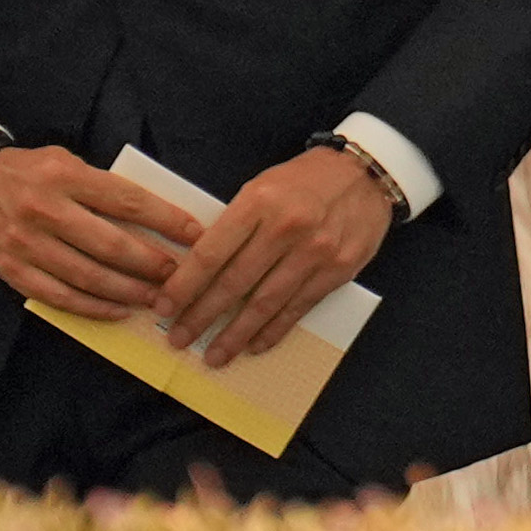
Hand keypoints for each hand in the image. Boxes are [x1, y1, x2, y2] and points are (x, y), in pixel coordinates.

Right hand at [0, 144, 202, 319]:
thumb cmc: (33, 172)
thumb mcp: (68, 162)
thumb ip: (101, 186)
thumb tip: (152, 217)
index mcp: (65, 175)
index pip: (126, 200)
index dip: (164, 219)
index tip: (194, 233)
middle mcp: (46, 209)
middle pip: (110, 244)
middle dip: (150, 263)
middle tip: (178, 275)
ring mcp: (27, 244)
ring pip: (88, 276)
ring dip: (128, 291)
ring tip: (155, 298)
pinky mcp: (13, 271)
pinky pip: (61, 297)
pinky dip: (94, 307)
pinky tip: (118, 311)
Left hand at [152, 147, 391, 367]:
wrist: (365, 174)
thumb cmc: (304, 179)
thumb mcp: (263, 186)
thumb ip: (236, 222)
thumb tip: (199, 265)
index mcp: (258, 200)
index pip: (212, 250)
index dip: (185, 283)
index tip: (165, 306)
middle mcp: (285, 228)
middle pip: (234, 282)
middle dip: (202, 315)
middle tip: (179, 338)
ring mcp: (314, 252)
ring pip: (265, 303)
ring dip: (235, 334)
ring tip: (214, 355)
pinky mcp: (336, 272)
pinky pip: (297, 309)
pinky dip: (272, 330)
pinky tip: (253, 345)